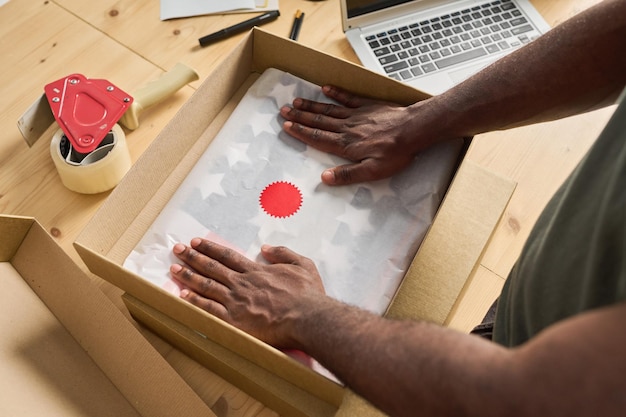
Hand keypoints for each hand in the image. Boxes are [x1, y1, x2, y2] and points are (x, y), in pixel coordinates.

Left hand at [170, 238, 324, 348]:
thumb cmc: (308, 294)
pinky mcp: (234, 321)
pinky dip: (194, 302)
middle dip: (192, 257)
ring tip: (173, 268)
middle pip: (211, 267)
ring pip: (206, 286)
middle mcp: (242, 283)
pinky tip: (182, 295)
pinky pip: (208, 309)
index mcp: (256, 271)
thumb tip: (266, 248)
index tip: (196, 242)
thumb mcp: (303, 264)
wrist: (308, 318)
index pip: (227, 256)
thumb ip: (283, 253)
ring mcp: (236, 302)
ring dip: (188, 276)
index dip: (209, 248)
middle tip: (177, 249)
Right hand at [280, 85, 435, 184]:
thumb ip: (348, 175)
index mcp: (346, 145)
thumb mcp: (373, 171)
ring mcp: (357, 115)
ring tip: (296, 101)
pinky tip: (325, 88)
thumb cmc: (396, 153)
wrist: (414, 129)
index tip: (287, 126)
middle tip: (284, 111)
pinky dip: (336, 93)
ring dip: (312, 105)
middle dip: (300, 116)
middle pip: (319, 121)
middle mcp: (347, 128)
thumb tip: (325, 178)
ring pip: (329, 110)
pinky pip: (348, 98)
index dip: (301, 132)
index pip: (318, 138)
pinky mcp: (368, 106)